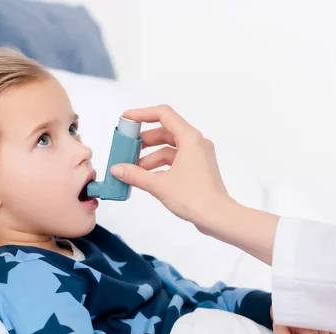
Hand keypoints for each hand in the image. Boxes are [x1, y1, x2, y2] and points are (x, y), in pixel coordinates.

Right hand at [110, 105, 231, 231]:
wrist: (218, 217)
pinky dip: (160, 166)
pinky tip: (146, 177)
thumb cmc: (196, 198)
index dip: (142, 114)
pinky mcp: (198, 168)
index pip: (163, 114)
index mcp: (190, 138)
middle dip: (143, 141)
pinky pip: (175, 160)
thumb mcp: (159, 185)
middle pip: (165, 132)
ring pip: (169, 148)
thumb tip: (118, 169)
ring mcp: (198, 155)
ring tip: (132, 169)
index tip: (126, 119)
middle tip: (126, 148)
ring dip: (150, 157)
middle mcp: (196, 143)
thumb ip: (135, 175)